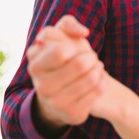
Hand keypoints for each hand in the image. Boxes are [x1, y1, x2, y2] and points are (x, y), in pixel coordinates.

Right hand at [27, 15, 104, 133]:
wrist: (62, 90)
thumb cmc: (63, 57)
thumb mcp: (60, 35)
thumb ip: (68, 23)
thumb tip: (83, 33)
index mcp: (35, 63)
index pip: (62, 51)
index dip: (76, 47)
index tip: (73, 49)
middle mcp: (41, 86)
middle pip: (82, 64)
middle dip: (91, 57)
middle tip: (89, 58)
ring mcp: (55, 103)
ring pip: (92, 78)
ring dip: (98, 69)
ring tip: (94, 68)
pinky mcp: (71, 114)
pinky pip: (98, 91)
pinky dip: (103, 82)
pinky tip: (97, 81)